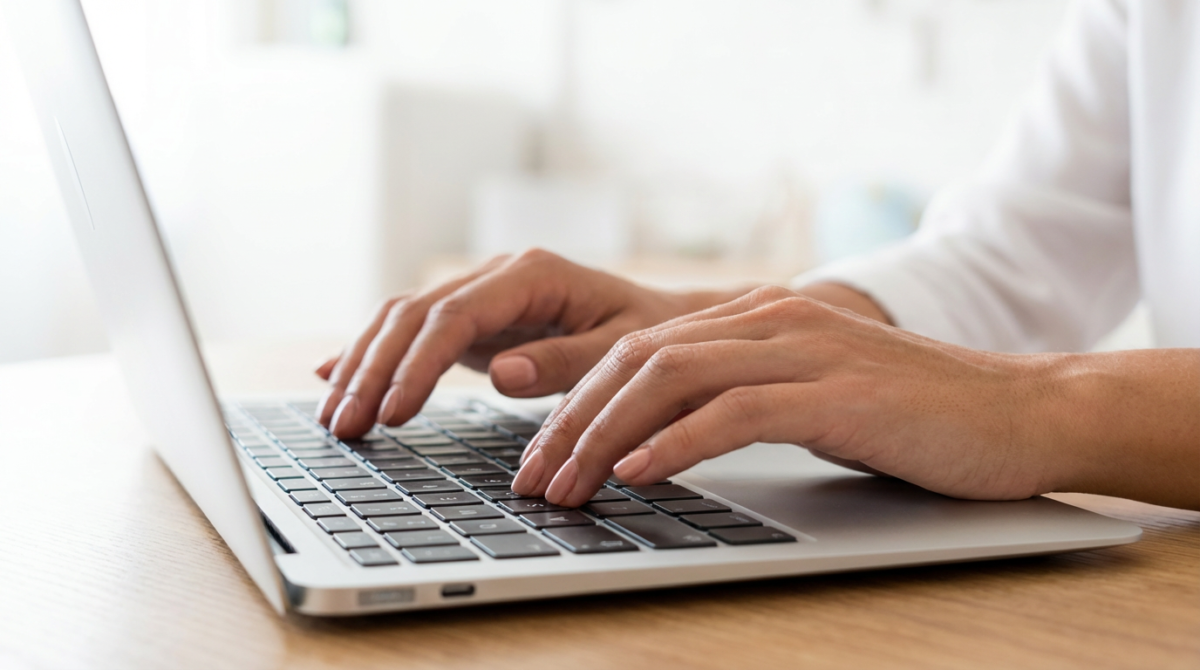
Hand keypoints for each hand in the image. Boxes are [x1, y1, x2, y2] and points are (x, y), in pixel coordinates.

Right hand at [314, 249, 743, 438]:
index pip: (456, 314)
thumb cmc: (651, 335)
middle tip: (344, 426)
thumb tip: (501, 372)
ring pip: (401, 319)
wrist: (663, 320)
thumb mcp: (625, 350)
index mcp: (533, 273)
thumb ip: (568, 361)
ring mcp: (480, 294)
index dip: (418, 363)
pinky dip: (373, 355)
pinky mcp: (473, 320)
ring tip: (334, 419)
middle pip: (414, 313)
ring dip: (363, 365)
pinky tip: (333, 378)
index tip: (393, 411)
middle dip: (374, 369)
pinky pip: (412, 332)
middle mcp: (497, 275)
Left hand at [513, 285, 1064, 506]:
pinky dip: (679, 440)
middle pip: (639, 360)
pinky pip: (737, 411)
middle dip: (573, 422)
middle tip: (534, 479)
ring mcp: (804, 349)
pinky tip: (641, 471)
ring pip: (673, 378)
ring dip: (608, 435)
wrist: (1017, 410)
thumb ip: (738, 399)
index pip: (639, 351)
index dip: (577, 402)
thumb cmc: (908, 415)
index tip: (540, 455)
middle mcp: (771, 320)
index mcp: (755, 317)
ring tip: (570, 482)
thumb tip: (654, 442)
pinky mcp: (837, 391)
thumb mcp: (806, 394)